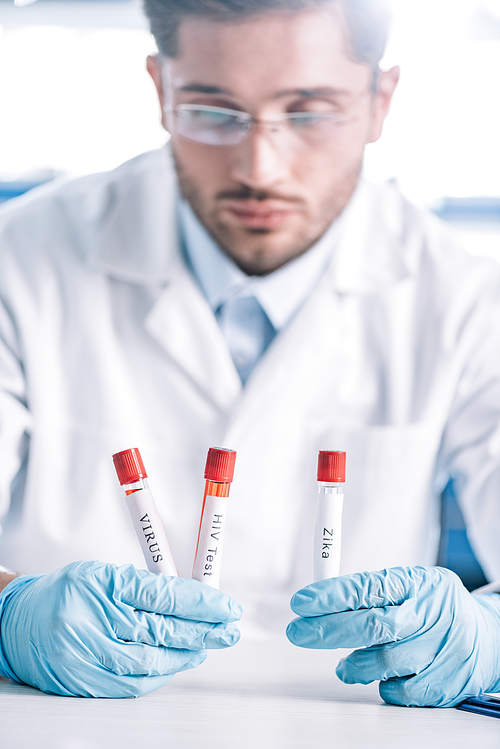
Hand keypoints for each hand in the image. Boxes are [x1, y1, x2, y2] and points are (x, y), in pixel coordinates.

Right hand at [0, 560, 240, 697]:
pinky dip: (159, 675)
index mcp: (101, 584)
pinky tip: (176, 664)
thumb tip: (194, 600)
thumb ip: (146, 587)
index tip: (226, 607)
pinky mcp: (81, 683)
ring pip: (150, 663)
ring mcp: (85, 656)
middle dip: (202, 632)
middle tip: (229, 630)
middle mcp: (92, 620)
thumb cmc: (67, 592)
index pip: (163, 595)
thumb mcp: (105, 575)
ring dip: (185, 656)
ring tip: (206, 646)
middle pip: (161, 630)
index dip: (201, 603)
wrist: (16, 622)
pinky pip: (131, 685)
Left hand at [286, 566, 499, 706]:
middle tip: (300, 632)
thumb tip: (320, 601)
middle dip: (329, 630)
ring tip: (346, 665)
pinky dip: (383, 685)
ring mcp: (441, 649)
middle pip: (373, 625)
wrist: (489, 637)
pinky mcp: (445, 683)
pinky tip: (381, 676)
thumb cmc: (437, 608)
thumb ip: (372, 592)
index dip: (332, 596)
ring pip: (384, 662)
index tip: (303, 603)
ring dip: (355, 664)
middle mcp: (431, 614)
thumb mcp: (411, 585)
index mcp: (418, 584)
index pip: (369, 588)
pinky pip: (400, 690)